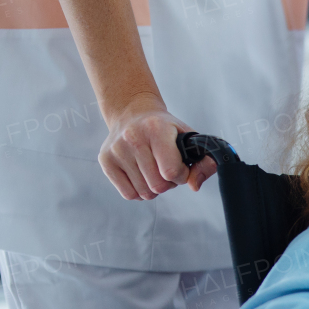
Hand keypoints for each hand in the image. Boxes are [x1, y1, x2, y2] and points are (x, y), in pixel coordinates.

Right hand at [99, 92, 216, 198]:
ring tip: (154, 170)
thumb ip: (202, 162)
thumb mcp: (189, 138)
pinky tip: (142, 176)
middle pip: (157, 185)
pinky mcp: (105, 160)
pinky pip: (128, 194)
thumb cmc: (166, 129)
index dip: (182, 175)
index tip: (181, 167)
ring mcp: (116, 149)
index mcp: (156, 129)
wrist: (133, 114)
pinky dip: (139, 191)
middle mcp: (132, 137)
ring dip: (154, 188)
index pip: (171, 171)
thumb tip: (194, 186)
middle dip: (169, 183)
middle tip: (167, 169)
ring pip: (144, 192)